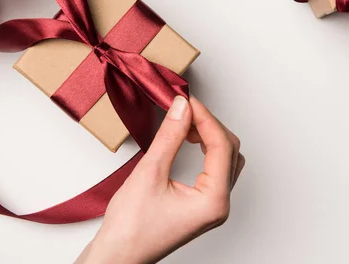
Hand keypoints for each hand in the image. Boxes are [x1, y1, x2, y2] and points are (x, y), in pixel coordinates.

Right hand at [76, 96, 244, 263]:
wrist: (118, 256)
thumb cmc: (131, 228)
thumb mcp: (149, 173)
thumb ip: (170, 137)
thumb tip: (182, 108)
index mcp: (214, 201)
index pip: (221, 146)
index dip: (205, 118)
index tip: (187, 99)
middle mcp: (219, 204)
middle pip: (229, 150)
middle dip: (209, 125)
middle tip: (184, 107)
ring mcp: (212, 205)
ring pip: (225, 159)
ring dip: (209, 136)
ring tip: (185, 121)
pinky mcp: (202, 204)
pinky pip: (215, 169)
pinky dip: (205, 149)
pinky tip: (188, 139)